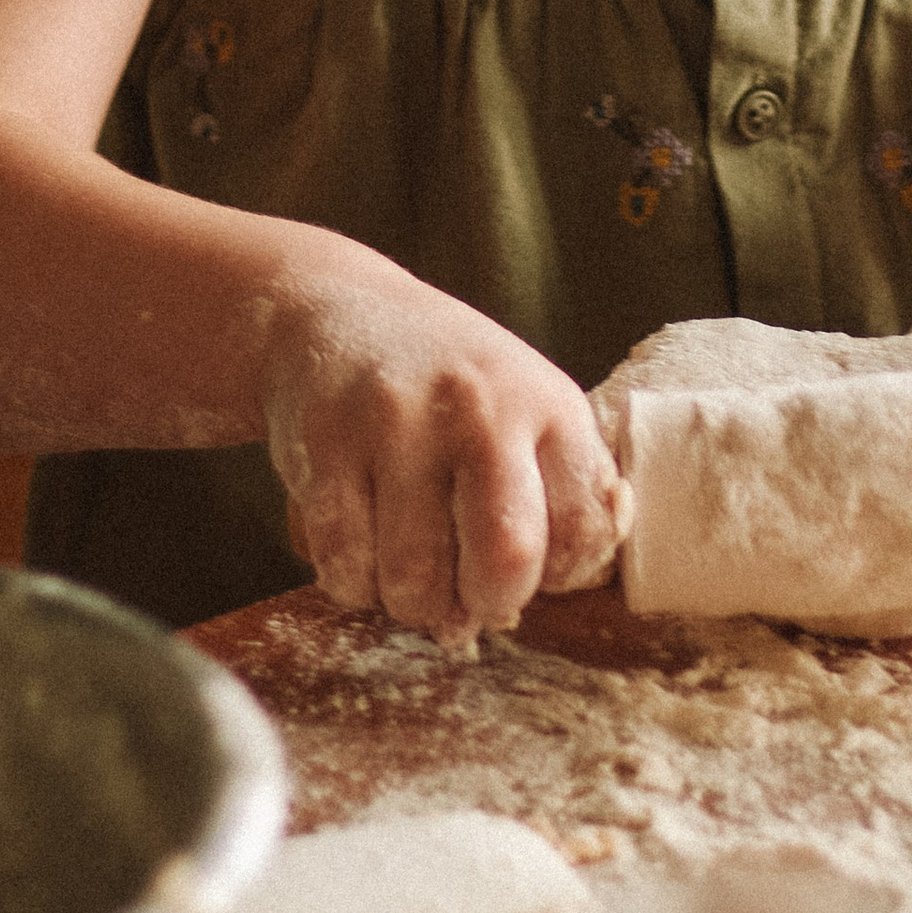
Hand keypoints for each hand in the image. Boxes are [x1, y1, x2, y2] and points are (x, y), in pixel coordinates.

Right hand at [250, 254, 628, 645]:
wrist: (336, 307)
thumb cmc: (447, 383)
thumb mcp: (525, 406)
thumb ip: (559, 488)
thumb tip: (569, 589)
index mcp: (547, 403)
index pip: (582, 531)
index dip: (555, 577)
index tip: (528, 570)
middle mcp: (481, 406)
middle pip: (505, 559)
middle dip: (485, 605)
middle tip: (467, 596)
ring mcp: (400, 422)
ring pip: (414, 581)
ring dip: (411, 603)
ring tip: (410, 565)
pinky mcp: (328, 442)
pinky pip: (344, 567)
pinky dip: (353, 582)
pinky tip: (363, 543)